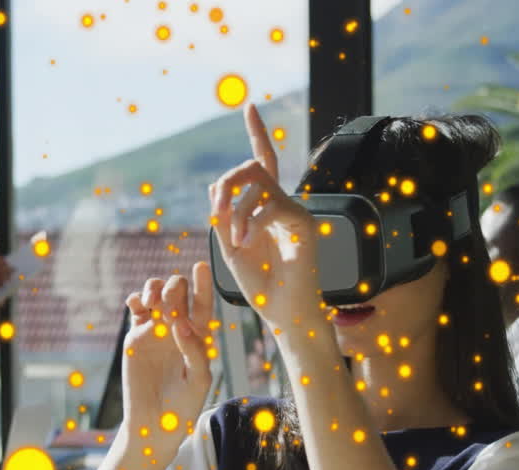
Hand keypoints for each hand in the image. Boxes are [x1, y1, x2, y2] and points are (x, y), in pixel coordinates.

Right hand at [121, 262, 214, 439]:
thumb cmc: (184, 404)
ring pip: (155, 294)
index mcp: (199, 334)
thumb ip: (194, 350)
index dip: (203, 283)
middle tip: (169, 302)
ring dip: (153, 287)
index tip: (201, 266)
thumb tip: (181, 323)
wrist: (154, 422)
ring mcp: (156, 329)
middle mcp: (178, 327)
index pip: (203, 303)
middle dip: (174, 287)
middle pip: (177, 292)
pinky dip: (135, 299)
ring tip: (152, 300)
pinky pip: (135, 309)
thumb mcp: (198, 379)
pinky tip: (138, 304)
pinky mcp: (136, 336)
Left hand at [210, 104, 322, 331]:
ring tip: (236, 240)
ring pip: (257, 184)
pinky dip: (251, 223)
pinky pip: (269, 205)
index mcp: (266, 208)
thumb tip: (215, 184)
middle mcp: (283, 204)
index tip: (250, 107)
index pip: (262, 162)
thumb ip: (224, 215)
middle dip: (227, 183)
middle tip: (217, 212)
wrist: (283, 313)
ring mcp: (296, 211)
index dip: (257, 133)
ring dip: (236, 211)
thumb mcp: (231, 245)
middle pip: (253, 166)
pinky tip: (248, 244)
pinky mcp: (304, 222)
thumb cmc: (261, 286)